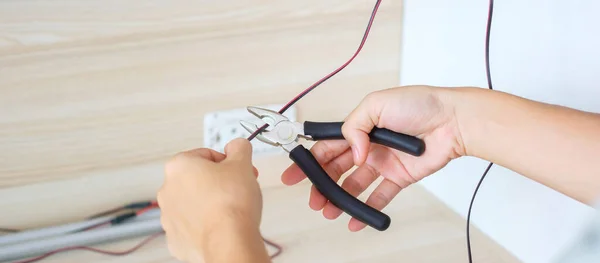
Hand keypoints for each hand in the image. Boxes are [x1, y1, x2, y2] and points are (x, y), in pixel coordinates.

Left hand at [157, 138, 262, 261]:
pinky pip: (192, 226)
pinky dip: (205, 225)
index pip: (206, 155)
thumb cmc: (232, 203)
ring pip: (194, 203)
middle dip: (218, 183)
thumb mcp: (242, 163)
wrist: (229, 241)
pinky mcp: (175, 239)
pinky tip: (221, 225)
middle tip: (238, 189)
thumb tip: (237, 145)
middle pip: (197, 179)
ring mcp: (168, 216)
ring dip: (210, 203)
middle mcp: (167, 190)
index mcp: (179, 166)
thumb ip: (239, 148)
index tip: (238, 171)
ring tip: (230, 210)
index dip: (227, 162)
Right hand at [281, 85, 464, 230]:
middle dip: (322, 185)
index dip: (309, 161)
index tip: (295, 174)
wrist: (452, 121)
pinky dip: (366, 209)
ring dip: (340, 199)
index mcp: (359, 126)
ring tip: (330, 211)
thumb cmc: (419, 104)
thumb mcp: (376, 104)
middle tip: (313, 199)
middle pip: (337, 169)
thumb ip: (354, 127)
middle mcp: (368, 145)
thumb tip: (352, 153)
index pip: (327, 146)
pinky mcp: (399, 177)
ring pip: (353, 185)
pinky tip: (355, 219)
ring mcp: (382, 162)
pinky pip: (379, 196)